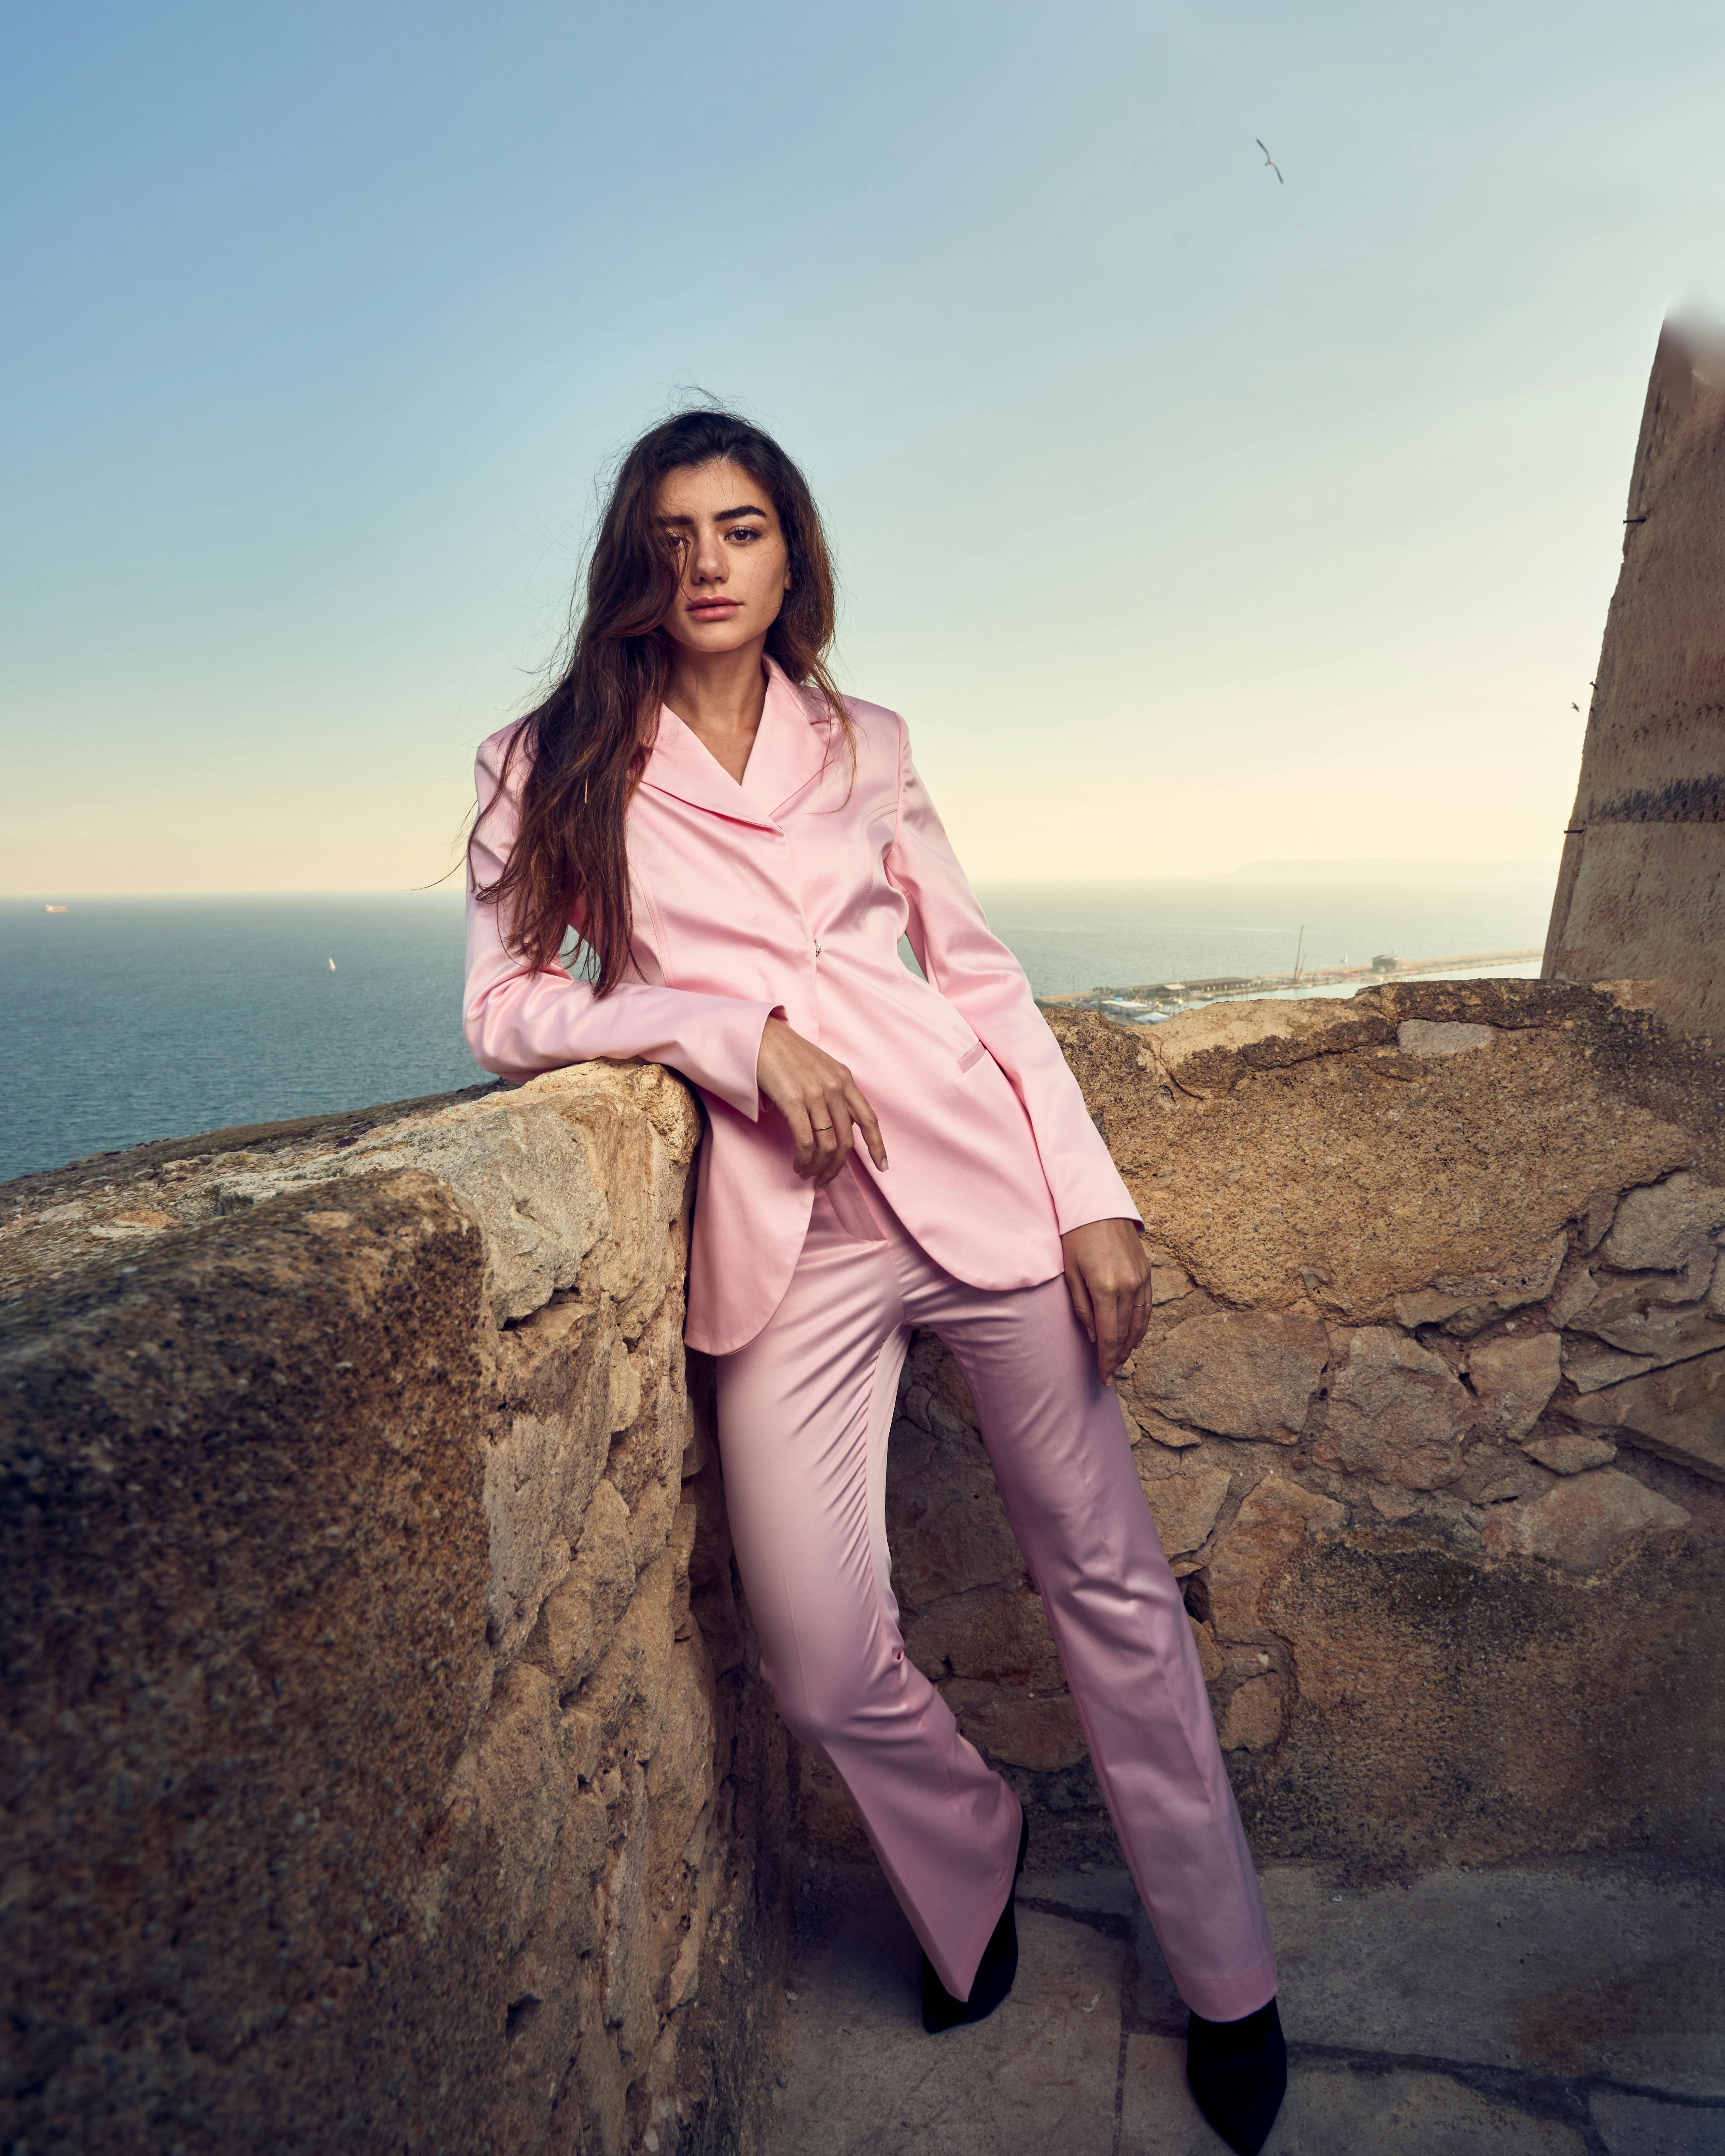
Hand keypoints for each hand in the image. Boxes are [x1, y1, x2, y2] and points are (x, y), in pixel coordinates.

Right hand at [756, 1017, 887, 1188]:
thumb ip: (834, 1093)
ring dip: (818, 1166)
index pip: (868, 1118)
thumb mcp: (821, 1068)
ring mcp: (815, 1093)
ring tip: (807, 1173)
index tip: (882, 1166)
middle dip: (838, 1166)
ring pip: (827, 1144)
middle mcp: (834, 1086)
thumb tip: (839, 1125)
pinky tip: (798, 1164)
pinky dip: (803, 1159)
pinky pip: (805, 1141)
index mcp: (844, 1078)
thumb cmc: (787, 1054)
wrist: (760, 1036)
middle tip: (826, 1179)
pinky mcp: (793, 1100)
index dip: (877, 1145)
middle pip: (846, 1140)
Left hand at [1061, 1218, 1150, 1383]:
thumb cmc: (1075, 1238)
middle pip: (1125, 1333)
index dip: (1106, 1360)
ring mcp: (1142, 1279)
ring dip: (1130, 1345)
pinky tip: (1135, 1338)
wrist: (1097, 1205)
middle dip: (1117, 1357)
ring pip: (1140, 1323)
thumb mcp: (1070, 1274)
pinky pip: (1148, 1307)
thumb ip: (1082, 1308)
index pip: (1108, 1336)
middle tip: (1110, 1374)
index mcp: (1106, 1289)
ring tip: (1121, 1361)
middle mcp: (1129, 1287)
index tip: (1103, 1378)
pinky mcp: (1147, 1272)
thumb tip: (1093, 1337)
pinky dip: (1142, 1326)